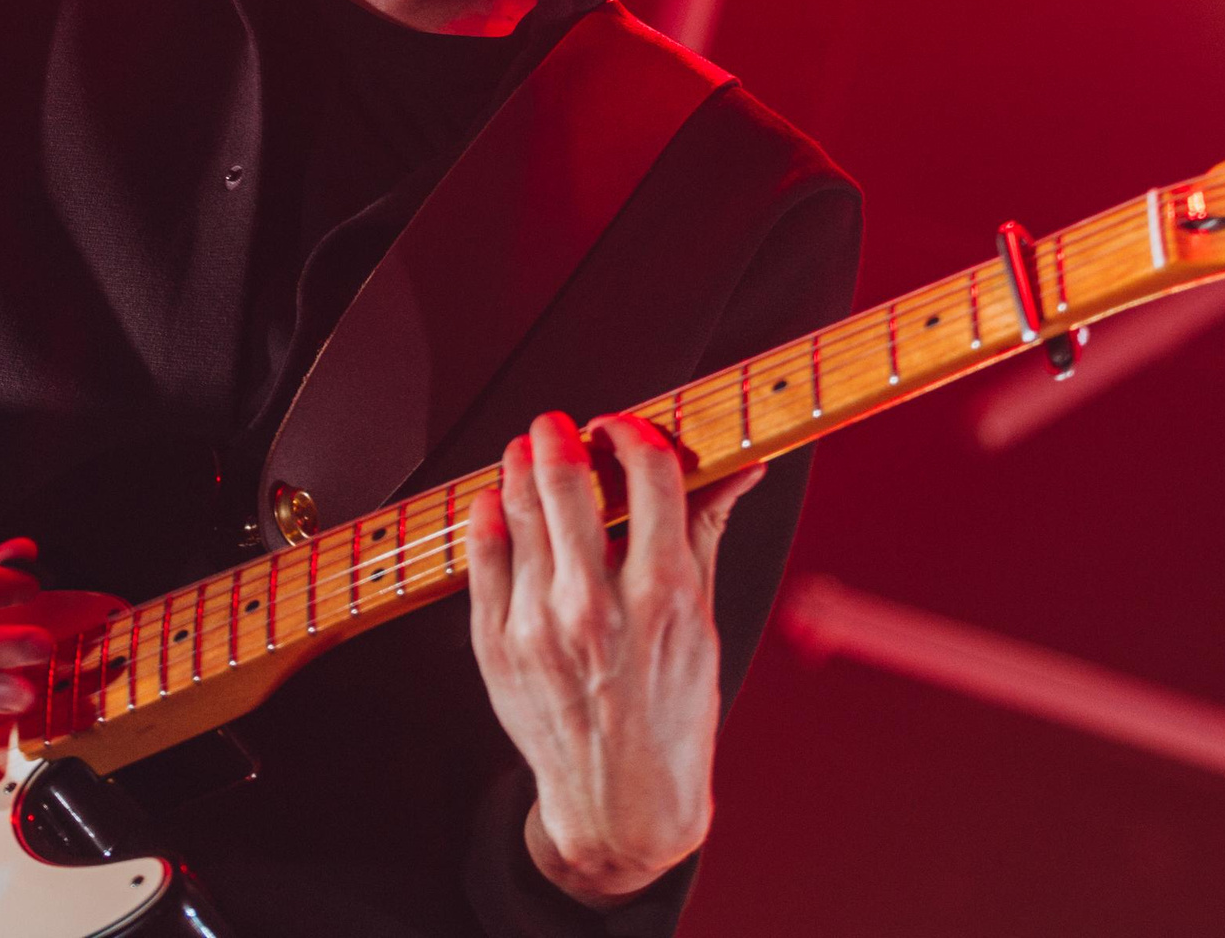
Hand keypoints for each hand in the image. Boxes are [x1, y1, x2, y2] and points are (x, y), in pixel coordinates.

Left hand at [466, 411, 767, 907]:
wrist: (619, 801)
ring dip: (522, 463)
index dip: (632, 432)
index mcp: (660, 595)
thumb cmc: (669, 713)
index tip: (622, 426)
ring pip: (518, 510)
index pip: (647, 473)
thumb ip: (707, 531)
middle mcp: (595, 606)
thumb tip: (742, 466)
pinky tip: (499, 498)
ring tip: (528, 449)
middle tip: (559, 423)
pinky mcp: (496, 645)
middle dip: (561, 435)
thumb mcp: (701, 622)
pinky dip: (490, 514)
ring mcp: (538, 626)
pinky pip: (482, 557)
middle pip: (567, 482)